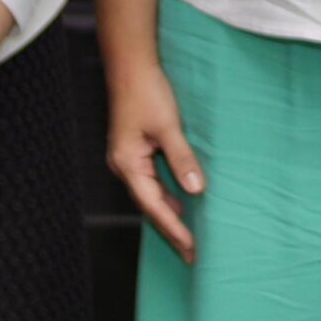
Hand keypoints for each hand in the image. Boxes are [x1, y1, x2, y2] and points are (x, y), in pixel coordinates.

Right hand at [106, 61, 203, 263]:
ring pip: (150, 195)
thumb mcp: (169, 126)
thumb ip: (182, 158)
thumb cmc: (146, 92)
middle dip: (171, 229)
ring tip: (189, 236)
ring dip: (169, 214)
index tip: (192, 248)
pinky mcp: (135, 150)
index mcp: (128, 164)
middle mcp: (124, 166)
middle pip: (150, 206)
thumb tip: (196, 190)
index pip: (154, 207)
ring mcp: (128, 159)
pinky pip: (151, 181)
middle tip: (192, 254)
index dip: (174, 229)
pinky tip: (181, 201)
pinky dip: (166, 195)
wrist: (131, 65)